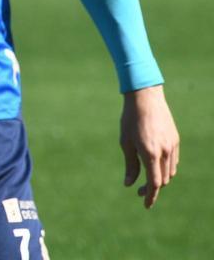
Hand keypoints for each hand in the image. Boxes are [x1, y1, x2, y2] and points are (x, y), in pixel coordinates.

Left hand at [120, 85, 179, 208]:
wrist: (145, 97)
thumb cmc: (130, 119)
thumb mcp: (125, 142)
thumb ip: (130, 165)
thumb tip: (129, 184)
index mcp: (151, 154)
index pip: (155, 183)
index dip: (151, 196)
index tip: (145, 204)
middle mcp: (165, 152)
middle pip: (164, 180)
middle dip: (153, 188)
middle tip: (139, 191)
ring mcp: (173, 146)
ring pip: (171, 171)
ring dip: (161, 179)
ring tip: (147, 180)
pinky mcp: (176, 140)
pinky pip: (173, 161)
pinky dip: (166, 168)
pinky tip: (156, 167)